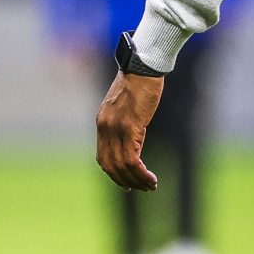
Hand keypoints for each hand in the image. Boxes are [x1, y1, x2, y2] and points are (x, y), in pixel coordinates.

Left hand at [94, 71, 164, 190]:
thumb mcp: (126, 104)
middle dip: (124, 181)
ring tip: (150, 186)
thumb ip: (124, 121)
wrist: (143, 65)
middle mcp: (105, 127)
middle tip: (140, 188)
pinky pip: (132, 160)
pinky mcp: (129, 127)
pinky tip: (151, 178)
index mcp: (102, 122)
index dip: (113, 173)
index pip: (103, 156)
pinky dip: (141, 173)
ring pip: (122, 166)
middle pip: (110, 165)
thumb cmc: (139, 80)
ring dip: (136, 180)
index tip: (126, 182)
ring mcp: (116, 128)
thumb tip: (132, 139)